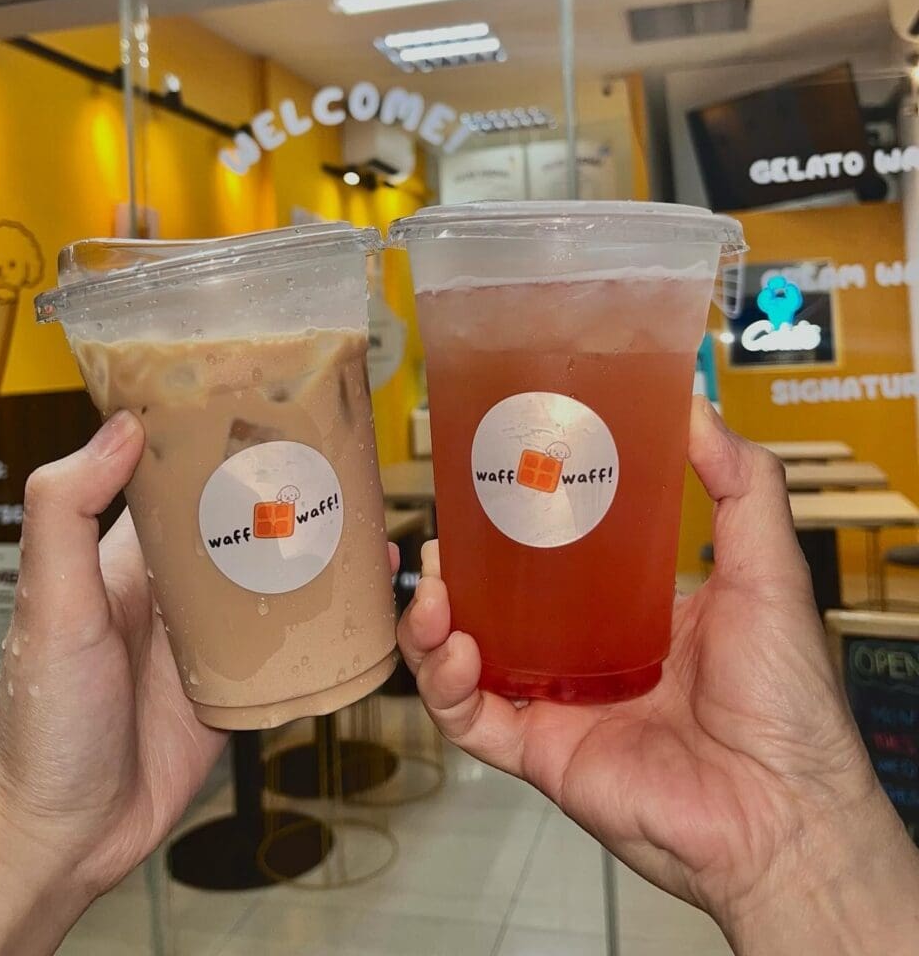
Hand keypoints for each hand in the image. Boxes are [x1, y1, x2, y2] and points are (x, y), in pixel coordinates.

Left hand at [0, 411, 402, 955]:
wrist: (65, 832)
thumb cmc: (44, 719)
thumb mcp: (51, 602)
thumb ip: (67, 510)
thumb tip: (120, 426)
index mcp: (134, 552)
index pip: (184, 476)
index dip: (225, 441)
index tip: (272, 408)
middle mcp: (178, 586)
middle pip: (247, 523)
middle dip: (295, 495)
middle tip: (349, 468)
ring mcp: (213, 636)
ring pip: (278, 580)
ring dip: (322, 557)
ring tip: (372, 531)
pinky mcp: (240, 684)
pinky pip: (292, 644)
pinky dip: (329, 625)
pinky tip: (365, 610)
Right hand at [399, 398, 918, 952]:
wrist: (781, 811)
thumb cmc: (784, 698)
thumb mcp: (767, 569)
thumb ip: (741, 484)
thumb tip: (696, 406)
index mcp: (627, 611)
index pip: (553, 559)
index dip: (513, 524)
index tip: (489, 483)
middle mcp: (583, 654)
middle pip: (495, 604)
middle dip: (457, 570)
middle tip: (443, 533)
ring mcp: (555, 703)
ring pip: (466, 657)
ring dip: (434, 622)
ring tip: (434, 589)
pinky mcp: (537, 750)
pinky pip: (470, 718)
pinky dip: (447, 684)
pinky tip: (455, 649)